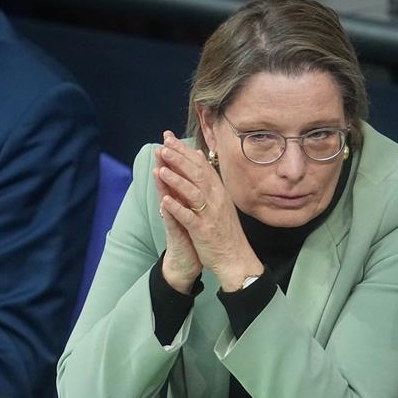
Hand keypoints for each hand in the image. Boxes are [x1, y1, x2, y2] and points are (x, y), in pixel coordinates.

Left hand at [156, 131, 263, 290]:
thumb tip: (198, 155)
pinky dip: (177, 208)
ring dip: (177, 179)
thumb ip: (208, 179)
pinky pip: (189, 217)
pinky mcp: (203, 231)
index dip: (184, 151)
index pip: (200, 166)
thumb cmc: (225, 231)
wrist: (236, 259)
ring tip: (161, 168)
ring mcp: (210, 215)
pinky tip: (165, 201)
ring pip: (193, 192)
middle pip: (197, 174)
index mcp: (218, 192)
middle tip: (164, 146)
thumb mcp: (220, 201)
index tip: (169, 139)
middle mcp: (216, 200)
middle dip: (179, 159)